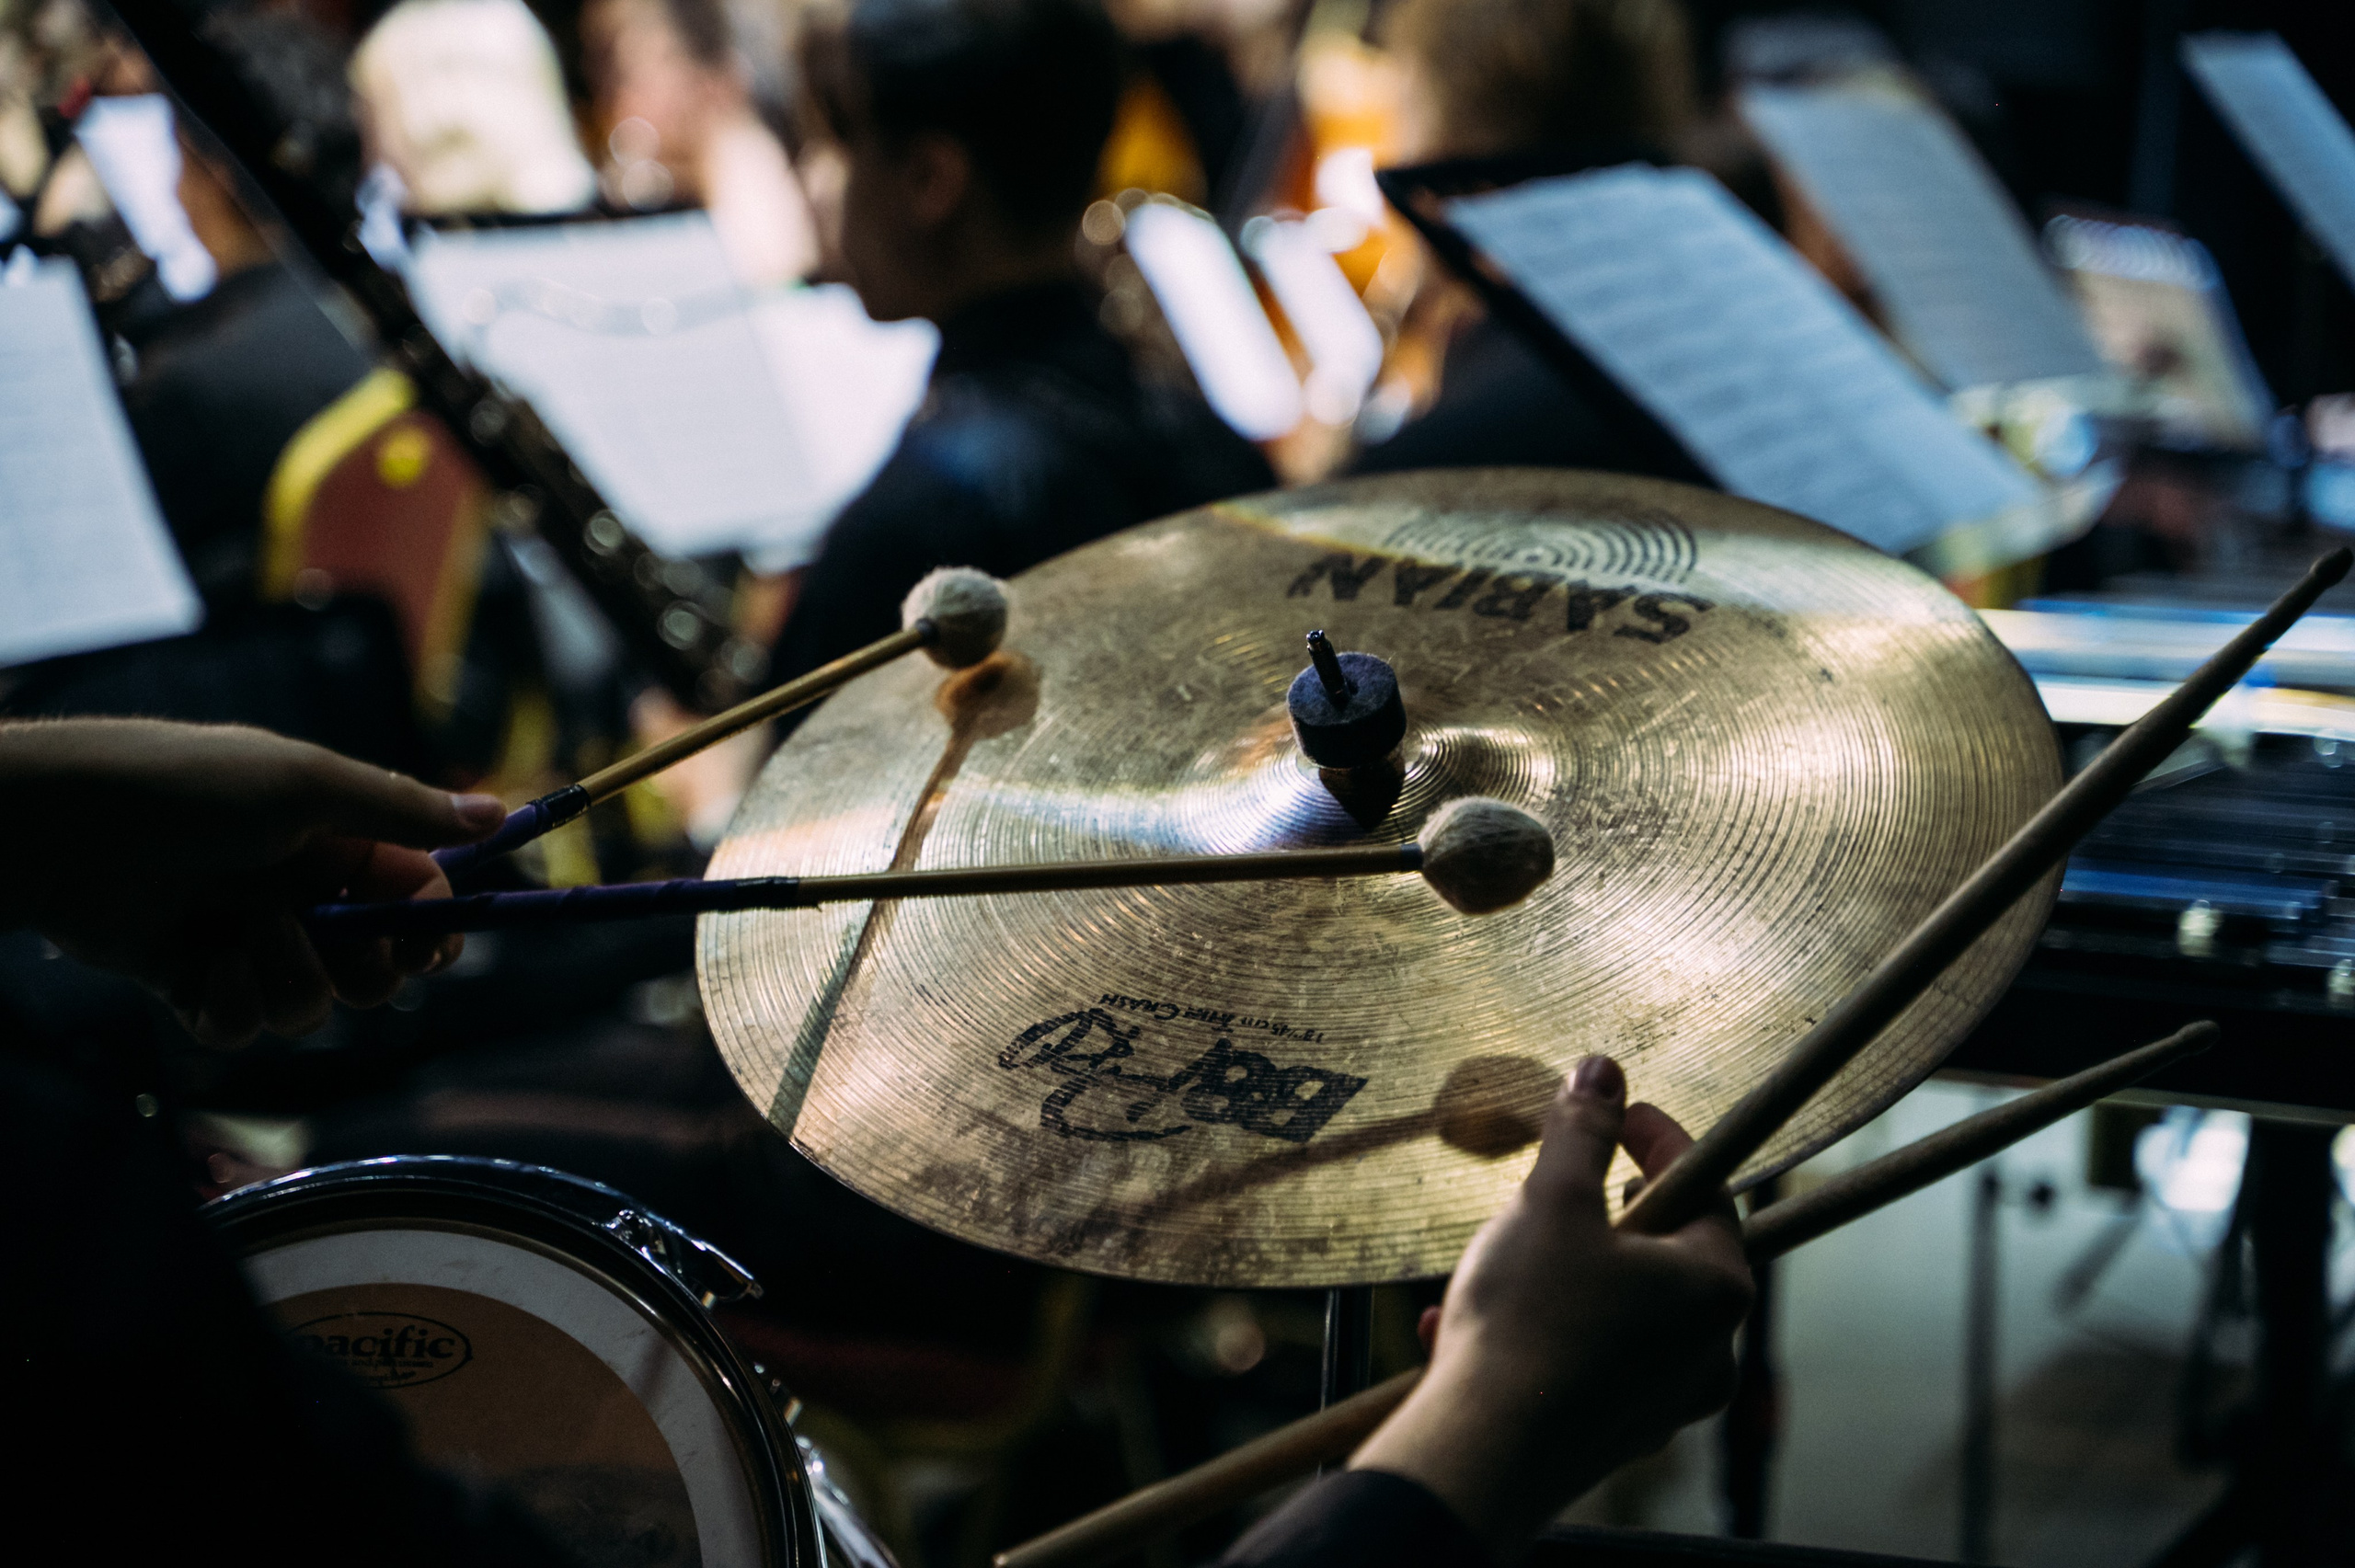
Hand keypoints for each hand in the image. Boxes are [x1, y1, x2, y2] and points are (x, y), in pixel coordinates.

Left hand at [0, 720, 504, 1046]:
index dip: (429, 930)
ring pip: (313, 1005)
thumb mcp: (308, 784)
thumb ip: (403, 808)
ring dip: (288, 980)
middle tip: (337, 945)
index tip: (427, 945)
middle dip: (364, 968)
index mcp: (336, 843)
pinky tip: (201, 972)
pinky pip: (245, 1027)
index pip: (415, 900)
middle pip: (376, 967)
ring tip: (244, 939)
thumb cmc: (188, 789)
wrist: (64, 830)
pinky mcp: (195, 985)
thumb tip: (498, 810)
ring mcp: (248, 944)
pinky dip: (231, 1008)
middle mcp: (301, 895)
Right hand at [1350, 1055, 1752, 1556]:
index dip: (1651, 1135)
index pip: (1704, 1183)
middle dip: (1596, 1208)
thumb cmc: (1529, 1319)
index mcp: (1717, 1285)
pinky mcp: (1616, 1432)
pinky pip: (1584, 1358)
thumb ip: (1581, 1129)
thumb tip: (1603, 1069)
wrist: (1482, 1455)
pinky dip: (1536, 1329)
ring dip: (1556, 1269)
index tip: (1606, 1110)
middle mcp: (1710, 1348)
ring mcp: (1665, 1399)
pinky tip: (1461, 1328)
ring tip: (1497, 1258)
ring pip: (1617, 1304)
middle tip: (1550, 1184)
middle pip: (1661, 1247)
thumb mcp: (1551, 1200)